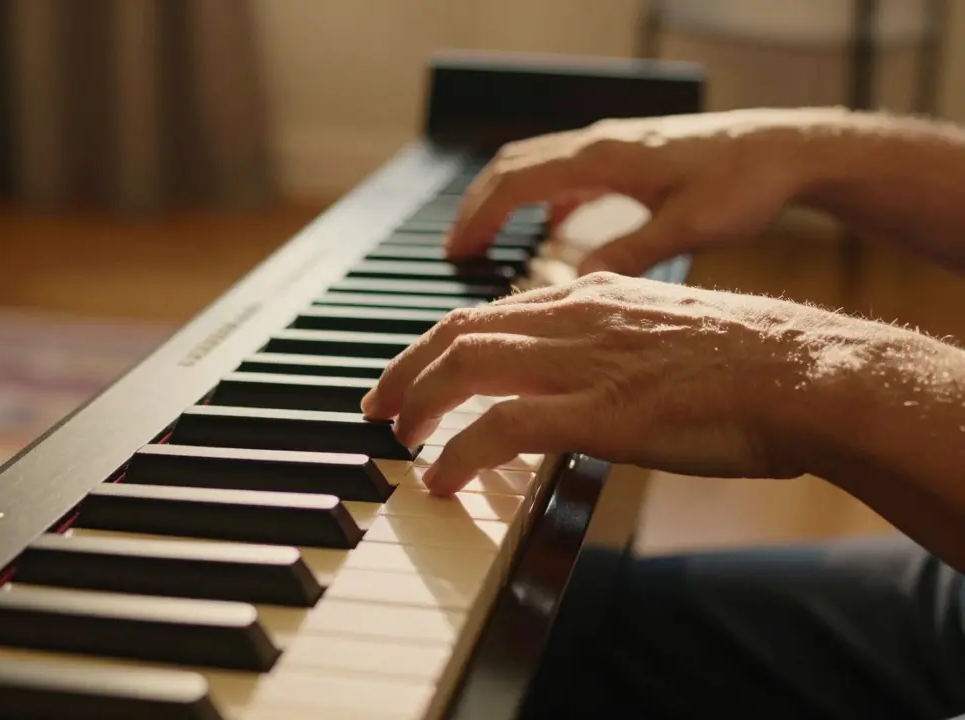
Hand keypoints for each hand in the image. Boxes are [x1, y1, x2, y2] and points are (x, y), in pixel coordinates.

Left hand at [359, 272, 851, 495]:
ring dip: (418, 403)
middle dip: (407, 368)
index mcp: (595, 294)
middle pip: (460, 331)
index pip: (492, 310)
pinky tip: (439, 478)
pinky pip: (499, 428)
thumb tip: (591, 382)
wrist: (810, 372)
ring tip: (396, 437)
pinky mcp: (598, 410)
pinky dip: (457, 452)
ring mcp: (584, 361)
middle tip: (377, 404)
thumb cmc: (758, 362)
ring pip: (466, 366)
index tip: (416, 370)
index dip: (442, 342)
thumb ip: (620, 347)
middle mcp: (577, 315)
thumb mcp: (672, 333)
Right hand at [445, 107, 851, 275]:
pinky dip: (540, 200)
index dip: (480, 218)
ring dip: (504, 201)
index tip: (456, 254)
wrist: (789, 147)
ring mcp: (613, 148)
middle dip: (477, 208)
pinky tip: (547, 230)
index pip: (518, 182)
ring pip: (536, 166)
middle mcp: (600, 145)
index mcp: (604, 159)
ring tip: (485, 243)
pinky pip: (566, 173)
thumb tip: (575, 286)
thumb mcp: (687, 228)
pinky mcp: (628, 157)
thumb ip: (629, 255)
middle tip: (454, 251)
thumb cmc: (745, 183)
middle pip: (514, 167)